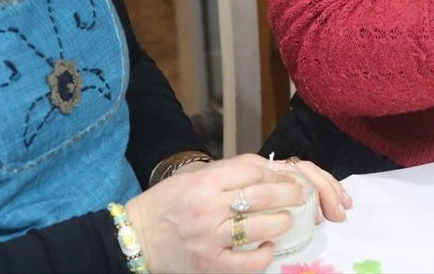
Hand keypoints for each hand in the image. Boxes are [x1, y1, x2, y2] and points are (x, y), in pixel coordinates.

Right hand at [127, 153, 349, 272]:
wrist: (134, 238)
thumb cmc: (166, 204)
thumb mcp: (192, 177)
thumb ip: (227, 171)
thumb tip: (266, 168)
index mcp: (205, 182)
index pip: (254, 170)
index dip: (276, 173)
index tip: (285, 177)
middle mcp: (209, 208)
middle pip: (263, 195)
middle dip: (289, 193)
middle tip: (299, 195)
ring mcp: (210, 238)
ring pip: (261, 226)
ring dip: (282, 222)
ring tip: (287, 219)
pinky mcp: (210, 264)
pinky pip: (248, 262)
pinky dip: (264, 254)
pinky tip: (268, 247)